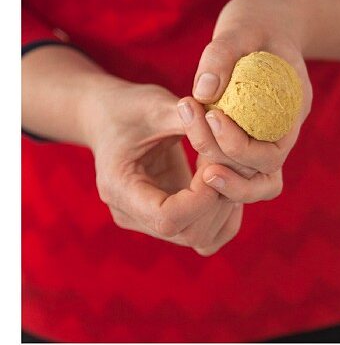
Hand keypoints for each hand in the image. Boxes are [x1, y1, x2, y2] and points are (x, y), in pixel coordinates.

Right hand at [88, 79, 242, 255]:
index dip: (202, 196)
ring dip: (225, 204)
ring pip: (201, 239)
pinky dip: (224, 213)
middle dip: (218, 197)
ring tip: (223, 165)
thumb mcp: (155, 105)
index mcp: (120, 189)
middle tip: (224, 158)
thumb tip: (227, 128)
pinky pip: (205, 235)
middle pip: (189, 233)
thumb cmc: (129, 108)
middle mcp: (133, 215)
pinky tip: (225, 177)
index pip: (168, 219)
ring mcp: (150, 221)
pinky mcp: (169, 217)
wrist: (109, 118)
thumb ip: (188, 119)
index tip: (215, 162)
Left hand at [177, 0, 312, 204]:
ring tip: (193, 156)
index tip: (212, 117)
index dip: (240, 145)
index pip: (273, 151)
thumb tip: (203, 91)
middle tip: (196, 146)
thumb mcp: (241, 27)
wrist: (267, 21)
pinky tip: (192, 137)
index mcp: (294, 107)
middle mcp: (284, 129)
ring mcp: (267, 136)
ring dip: (223, 174)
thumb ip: (222, 54)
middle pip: (264, 176)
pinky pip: (236, 164)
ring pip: (254, 180)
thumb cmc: (256, 21)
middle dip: (228, 166)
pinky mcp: (248, 137)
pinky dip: (215, 160)